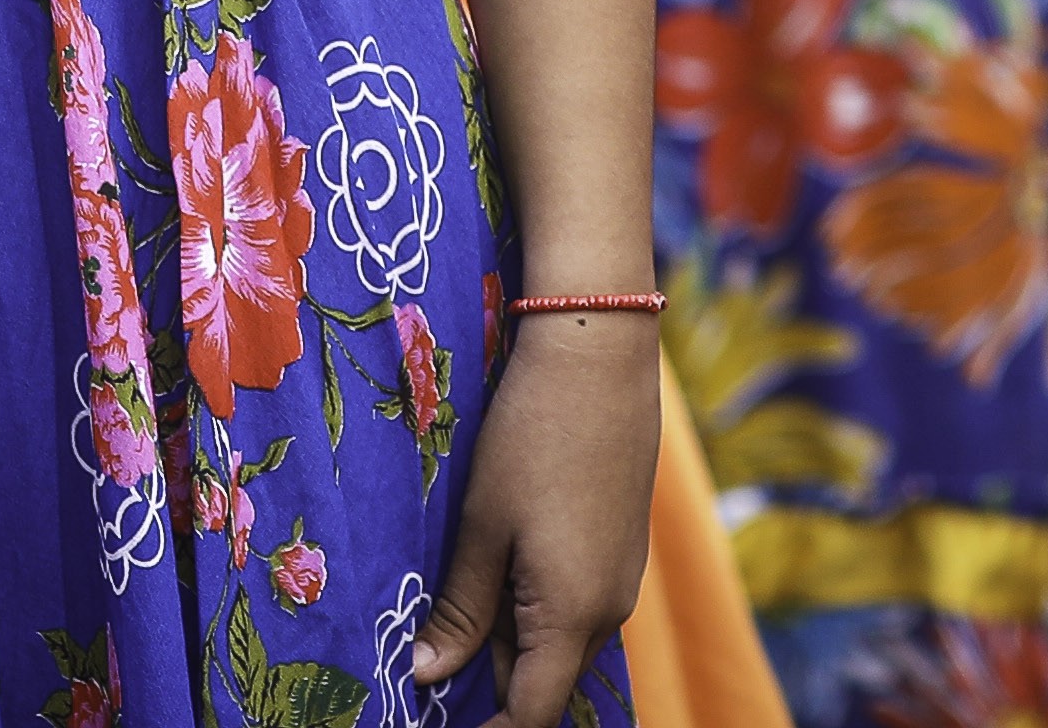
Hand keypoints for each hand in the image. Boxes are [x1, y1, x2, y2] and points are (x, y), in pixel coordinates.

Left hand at [407, 313, 661, 727]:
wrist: (599, 355)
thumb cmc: (532, 437)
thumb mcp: (483, 526)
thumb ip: (461, 610)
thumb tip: (427, 676)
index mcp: (574, 615)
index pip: (531, 713)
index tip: (437, 720)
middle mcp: (610, 611)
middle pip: (545, 679)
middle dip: (490, 684)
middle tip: (426, 665)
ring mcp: (621, 579)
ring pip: (559, 639)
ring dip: (508, 640)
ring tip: (447, 617)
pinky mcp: (621, 548)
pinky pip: (574, 604)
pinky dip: (532, 606)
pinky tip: (488, 573)